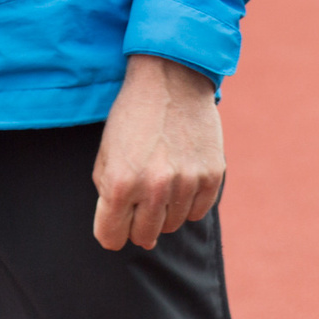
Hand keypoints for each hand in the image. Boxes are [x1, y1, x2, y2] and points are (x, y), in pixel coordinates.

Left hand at [92, 54, 225, 250]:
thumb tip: (130, 235)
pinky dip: (189, 202)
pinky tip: (182, 179)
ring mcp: (187, 182)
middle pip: (144, 236)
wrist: (171, 80)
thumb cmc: (132, 119)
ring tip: (162, 182)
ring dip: (165, 211)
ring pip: (173, 224)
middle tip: (140, 201)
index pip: (111, 237)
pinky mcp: (212, 174)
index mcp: (121, 184)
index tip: (116, 222)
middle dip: (137, 224)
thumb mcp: (106, 157)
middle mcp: (155, 187)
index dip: (111, 232)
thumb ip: (109, 199)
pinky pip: (199, 211)